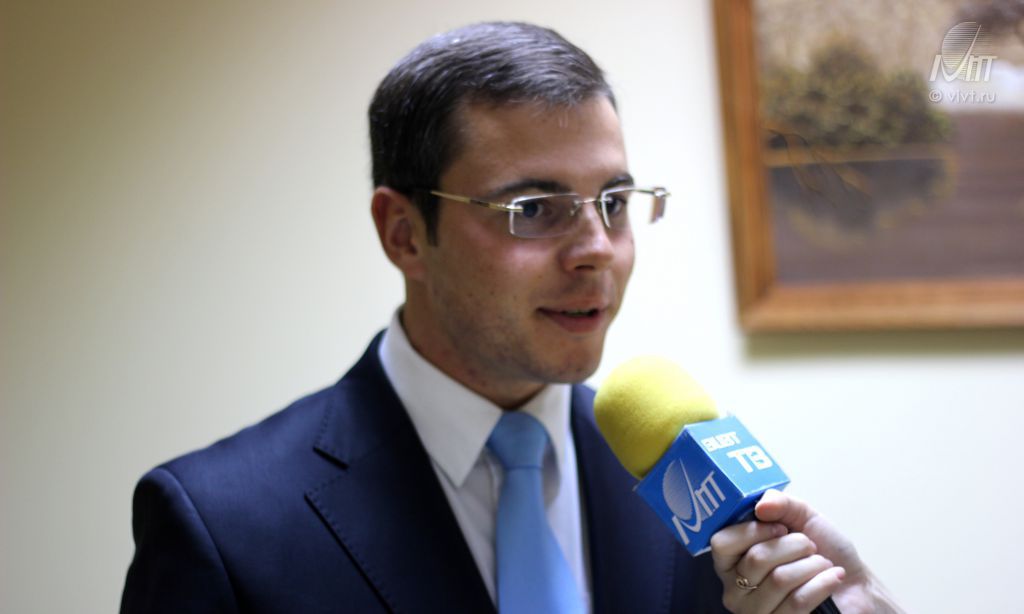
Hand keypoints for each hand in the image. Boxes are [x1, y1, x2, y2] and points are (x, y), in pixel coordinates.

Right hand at [710, 489, 903, 613]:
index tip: (780, 528)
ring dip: (811, 565)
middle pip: (756, 559)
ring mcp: (755, 612)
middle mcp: (736, 588)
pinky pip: (798, 602)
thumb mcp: (802, 516)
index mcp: (733, 560)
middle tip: (810, 547)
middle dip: (794, 546)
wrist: (854, 585)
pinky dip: (822, 583)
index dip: (753, 531)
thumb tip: (761, 505)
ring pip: (780, 580)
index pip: (721, 543)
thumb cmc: (824, 551)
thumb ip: (780, 502)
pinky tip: (831, 579)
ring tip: (821, 564)